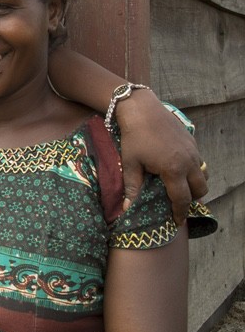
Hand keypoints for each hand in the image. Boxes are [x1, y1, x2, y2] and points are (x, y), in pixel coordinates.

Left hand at [116, 90, 207, 223]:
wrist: (142, 110)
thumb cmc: (134, 137)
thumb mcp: (131, 164)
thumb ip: (132, 188)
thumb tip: (127, 209)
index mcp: (173, 170)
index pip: (182, 199)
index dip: (180, 213)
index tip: (177, 221)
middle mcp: (188, 162)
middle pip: (200, 189)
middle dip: (191, 200)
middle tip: (178, 204)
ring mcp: (193, 151)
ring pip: (203, 175)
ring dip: (195, 185)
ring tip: (180, 188)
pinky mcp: (192, 142)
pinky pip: (199, 162)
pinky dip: (193, 171)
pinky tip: (178, 170)